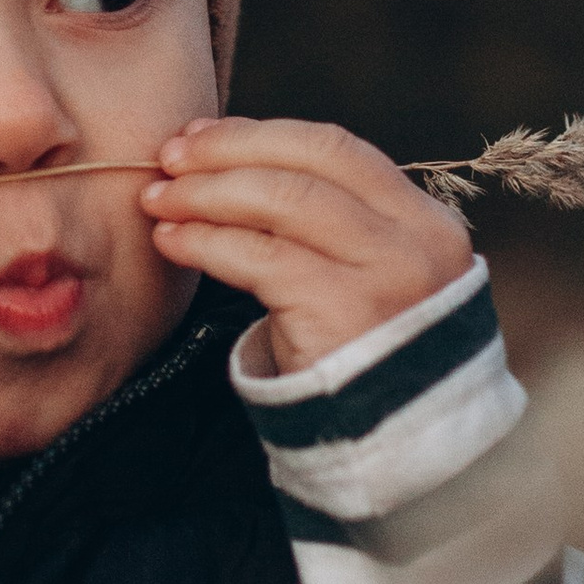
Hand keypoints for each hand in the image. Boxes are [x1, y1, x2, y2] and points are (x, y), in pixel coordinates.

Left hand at [141, 118, 470, 372]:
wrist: (388, 447)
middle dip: (227, 153)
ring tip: (159, 200)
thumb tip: (225, 157)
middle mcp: (416, 241)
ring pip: (282, 202)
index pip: (336, 149)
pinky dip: (206, 240)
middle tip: (168, 159)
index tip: (200, 137)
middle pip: (308, 166)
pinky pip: (260, 257)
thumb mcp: (361, 276)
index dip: (260, 135)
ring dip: (207, 193)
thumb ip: (323, 222)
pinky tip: (173, 242)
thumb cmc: (355, 356)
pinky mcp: (343, 312)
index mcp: (424, 221)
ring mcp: (386, 275)